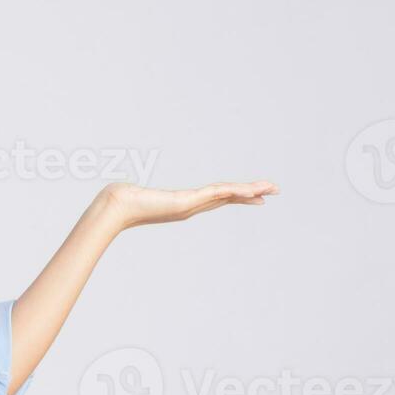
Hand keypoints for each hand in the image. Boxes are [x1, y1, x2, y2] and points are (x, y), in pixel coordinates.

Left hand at [97, 179, 279, 231]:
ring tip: (269, 189)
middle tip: (274, 191)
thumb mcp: (141, 195)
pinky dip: (232, 192)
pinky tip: (247, 190)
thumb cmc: (127, 203)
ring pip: (227, 195)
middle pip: (229, 196)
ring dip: (249, 192)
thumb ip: (143, 193)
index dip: (239, 195)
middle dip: (252, 194)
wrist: (119, 207)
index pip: (219, 197)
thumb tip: (132, 187)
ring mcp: (192, 204)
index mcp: (187, 203)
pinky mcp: (187, 202)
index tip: (257, 195)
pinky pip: (216, 194)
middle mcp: (193, 205)